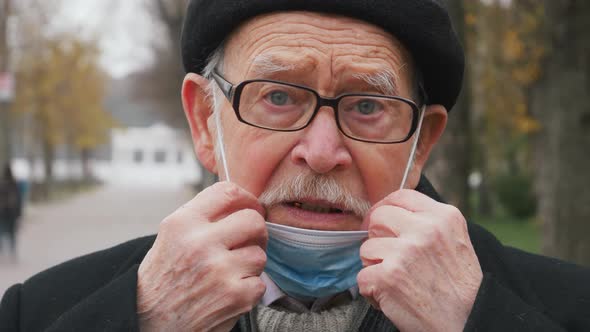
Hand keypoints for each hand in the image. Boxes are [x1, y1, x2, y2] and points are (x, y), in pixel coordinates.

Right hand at [137, 182, 267, 331]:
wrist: (148, 322)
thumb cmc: (163, 278)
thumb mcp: (171, 236)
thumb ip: (202, 217)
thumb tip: (242, 202)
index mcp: (183, 223)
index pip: (227, 192)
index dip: (247, 198)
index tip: (250, 206)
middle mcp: (200, 243)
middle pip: (253, 220)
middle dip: (256, 231)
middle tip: (250, 240)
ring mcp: (219, 270)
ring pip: (259, 254)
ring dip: (250, 264)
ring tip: (230, 272)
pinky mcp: (234, 295)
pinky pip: (260, 282)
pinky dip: (248, 289)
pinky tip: (229, 291)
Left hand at [358, 190, 482, 331]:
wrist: (469, 322)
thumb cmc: (460, 287)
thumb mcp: (454, 240)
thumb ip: (428, 222)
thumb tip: (392, 212)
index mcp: (443, 216)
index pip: (401, 196)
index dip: (385, 208)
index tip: (380, 222)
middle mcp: (425, 229)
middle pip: (378, 217)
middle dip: (376, 238)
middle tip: (387, 257)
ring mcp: (405, 252)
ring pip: (366, 248)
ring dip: (374, 267)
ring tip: (396, 281)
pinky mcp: (389, 276)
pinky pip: (362, 276)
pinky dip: (372, 291)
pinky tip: (391, 296)